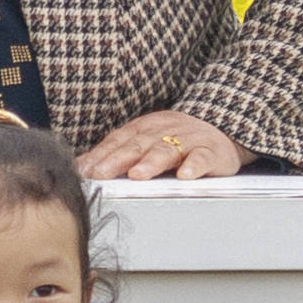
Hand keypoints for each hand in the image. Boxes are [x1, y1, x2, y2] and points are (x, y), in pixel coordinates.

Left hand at [82, 109, 248, 182]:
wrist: (223, 126)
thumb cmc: (177, 139)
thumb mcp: (145, 140)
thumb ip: (115, 152)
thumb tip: (80, 166)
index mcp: (144, 129)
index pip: (119, 141)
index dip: (101, 155)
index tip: (85, 171)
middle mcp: (163, 131)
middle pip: (138, 145)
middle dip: (117, 159)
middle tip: (101, 174)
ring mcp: (188, 140)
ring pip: (167, 150)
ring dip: (151, 162)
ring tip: (137, 175)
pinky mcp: (211, 151)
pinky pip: (202, 157)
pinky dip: (194, 165)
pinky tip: (185, 175)